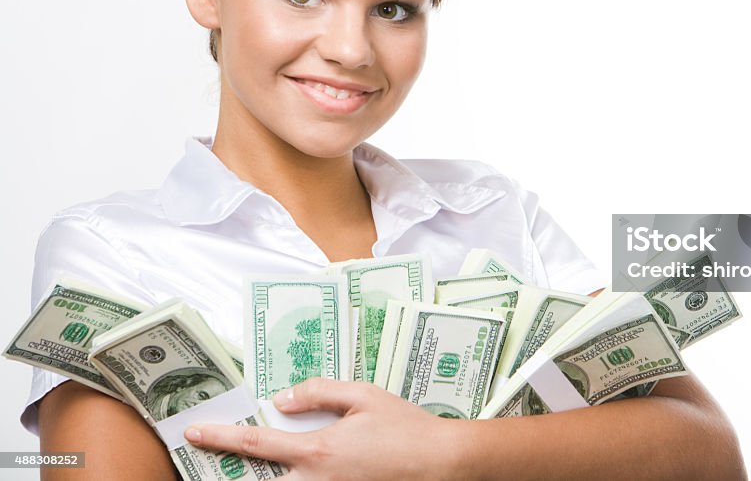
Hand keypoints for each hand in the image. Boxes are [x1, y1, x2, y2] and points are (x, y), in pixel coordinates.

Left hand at [184, 379, 466, 480]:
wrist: (442, 464)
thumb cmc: (406, 427)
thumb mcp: (364, 395)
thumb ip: (319, 392)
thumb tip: (283, 399)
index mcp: (317, 450)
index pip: (256, 442)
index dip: (221, 436)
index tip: (194, 432)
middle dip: (232, 473)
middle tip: (210, 459)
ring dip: (263, 477)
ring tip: (247, 466)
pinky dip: (291, 479)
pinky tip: (288, 471)